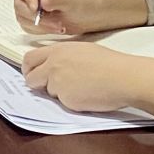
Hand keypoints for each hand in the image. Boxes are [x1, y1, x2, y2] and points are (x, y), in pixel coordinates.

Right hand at [8, 0, 109, 36]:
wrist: (87, 14)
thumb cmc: (79, 1)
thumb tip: (42, 2)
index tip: (37, 7)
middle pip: (18, 3)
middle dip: (36, 16)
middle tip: (54, 20)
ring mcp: (27, 3)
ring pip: (22, 17)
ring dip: (41, 25)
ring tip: (59, 25)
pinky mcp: (29, 17)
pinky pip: (26, 27)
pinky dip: (41, 30)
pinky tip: (54, 27)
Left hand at [22, 43, 141, 113]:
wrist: (124, 77)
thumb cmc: (110, 63)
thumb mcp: (82, 50)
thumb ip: (62, 56)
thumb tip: (52, 64)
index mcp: (57, 50)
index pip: (30, 58)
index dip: (28, 68)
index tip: (31, 73)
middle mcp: (53, 65)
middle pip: (31, 78)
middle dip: (36, 84)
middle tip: (45, 87)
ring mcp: (58, 83)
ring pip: (49, 92)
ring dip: (60, 93)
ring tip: (82, 87)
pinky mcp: (67, 100)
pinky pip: (64, 103)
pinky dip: (72, 102)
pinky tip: (87, 96)